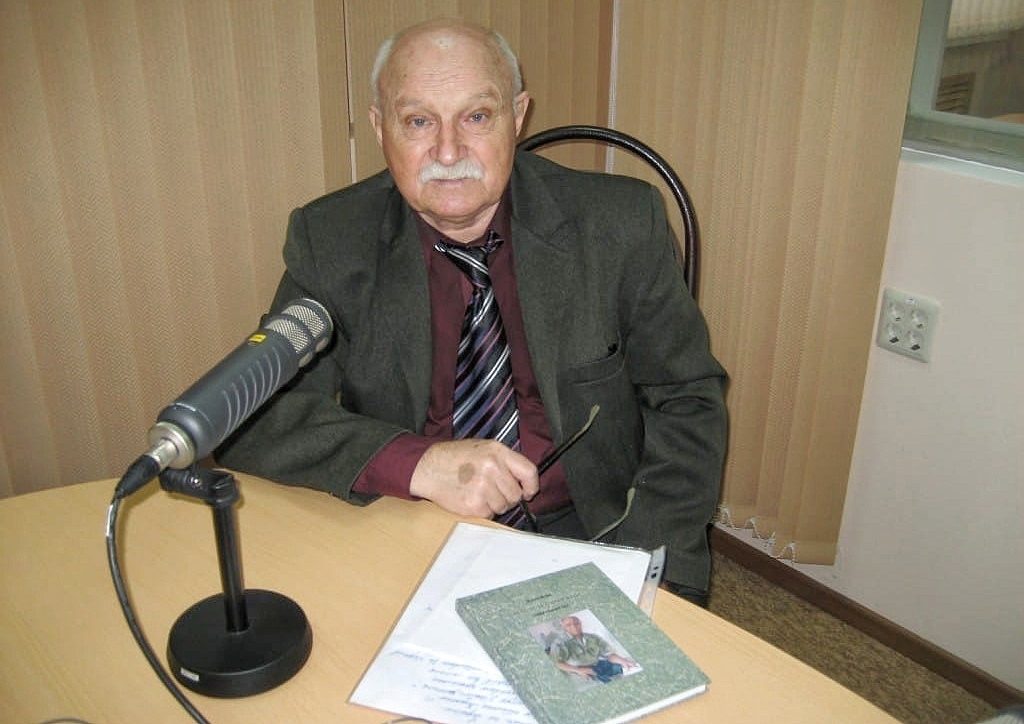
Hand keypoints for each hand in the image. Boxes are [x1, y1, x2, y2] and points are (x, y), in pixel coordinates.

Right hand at [409, 439, 538, 517]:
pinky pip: (489, 515)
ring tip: (477, 492)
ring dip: (494, 505)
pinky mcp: (473, 504)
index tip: (528, 493)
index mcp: (497, 451)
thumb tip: (525, 482)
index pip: (529, 472)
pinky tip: (470, 498)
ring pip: (503, 507)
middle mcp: (492, 468)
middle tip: (492, 491)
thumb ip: (505, 461)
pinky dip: (481, 511)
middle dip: (507, 497)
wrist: (427, 467)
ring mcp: (482, 487)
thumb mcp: (483, 448)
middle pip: (516, 494)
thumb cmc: (456, 457)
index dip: (531, 486)